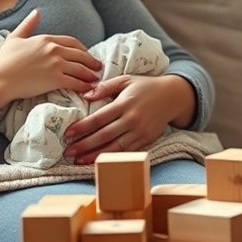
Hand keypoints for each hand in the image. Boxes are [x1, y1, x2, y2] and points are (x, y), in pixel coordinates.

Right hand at [0, 9, 101, 100]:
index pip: (72, 42)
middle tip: (98, 67)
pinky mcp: (55, 79)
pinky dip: (84, 86)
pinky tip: (88, 89)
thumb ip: (28, 24)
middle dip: (91, 61)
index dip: (82, 49)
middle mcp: (54, 50)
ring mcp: (55, 64)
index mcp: (46, 39)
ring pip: (81, 68)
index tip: (87, 54)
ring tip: (95, 79)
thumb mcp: (15, 38)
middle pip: (80, 54)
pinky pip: (75, 82)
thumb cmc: (4, 61)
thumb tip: (37, 12)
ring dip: (90, 74)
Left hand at [62, 74, 193, 163]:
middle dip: (84, 145)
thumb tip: (85, 95)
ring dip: (96, 156)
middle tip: (68, 152)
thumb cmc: (146, 86)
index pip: (98, 118)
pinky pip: (127, 153)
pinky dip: (112, 158)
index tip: (68, 134)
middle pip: (104, 136)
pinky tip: (100, 161)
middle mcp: (132, 119)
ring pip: (115, 148)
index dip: (82, 127)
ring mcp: (140, 132)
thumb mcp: (126, 80)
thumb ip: (105, 87)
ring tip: (79, 160)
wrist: (173, 96)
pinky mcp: (147, 140)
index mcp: (125, 103)